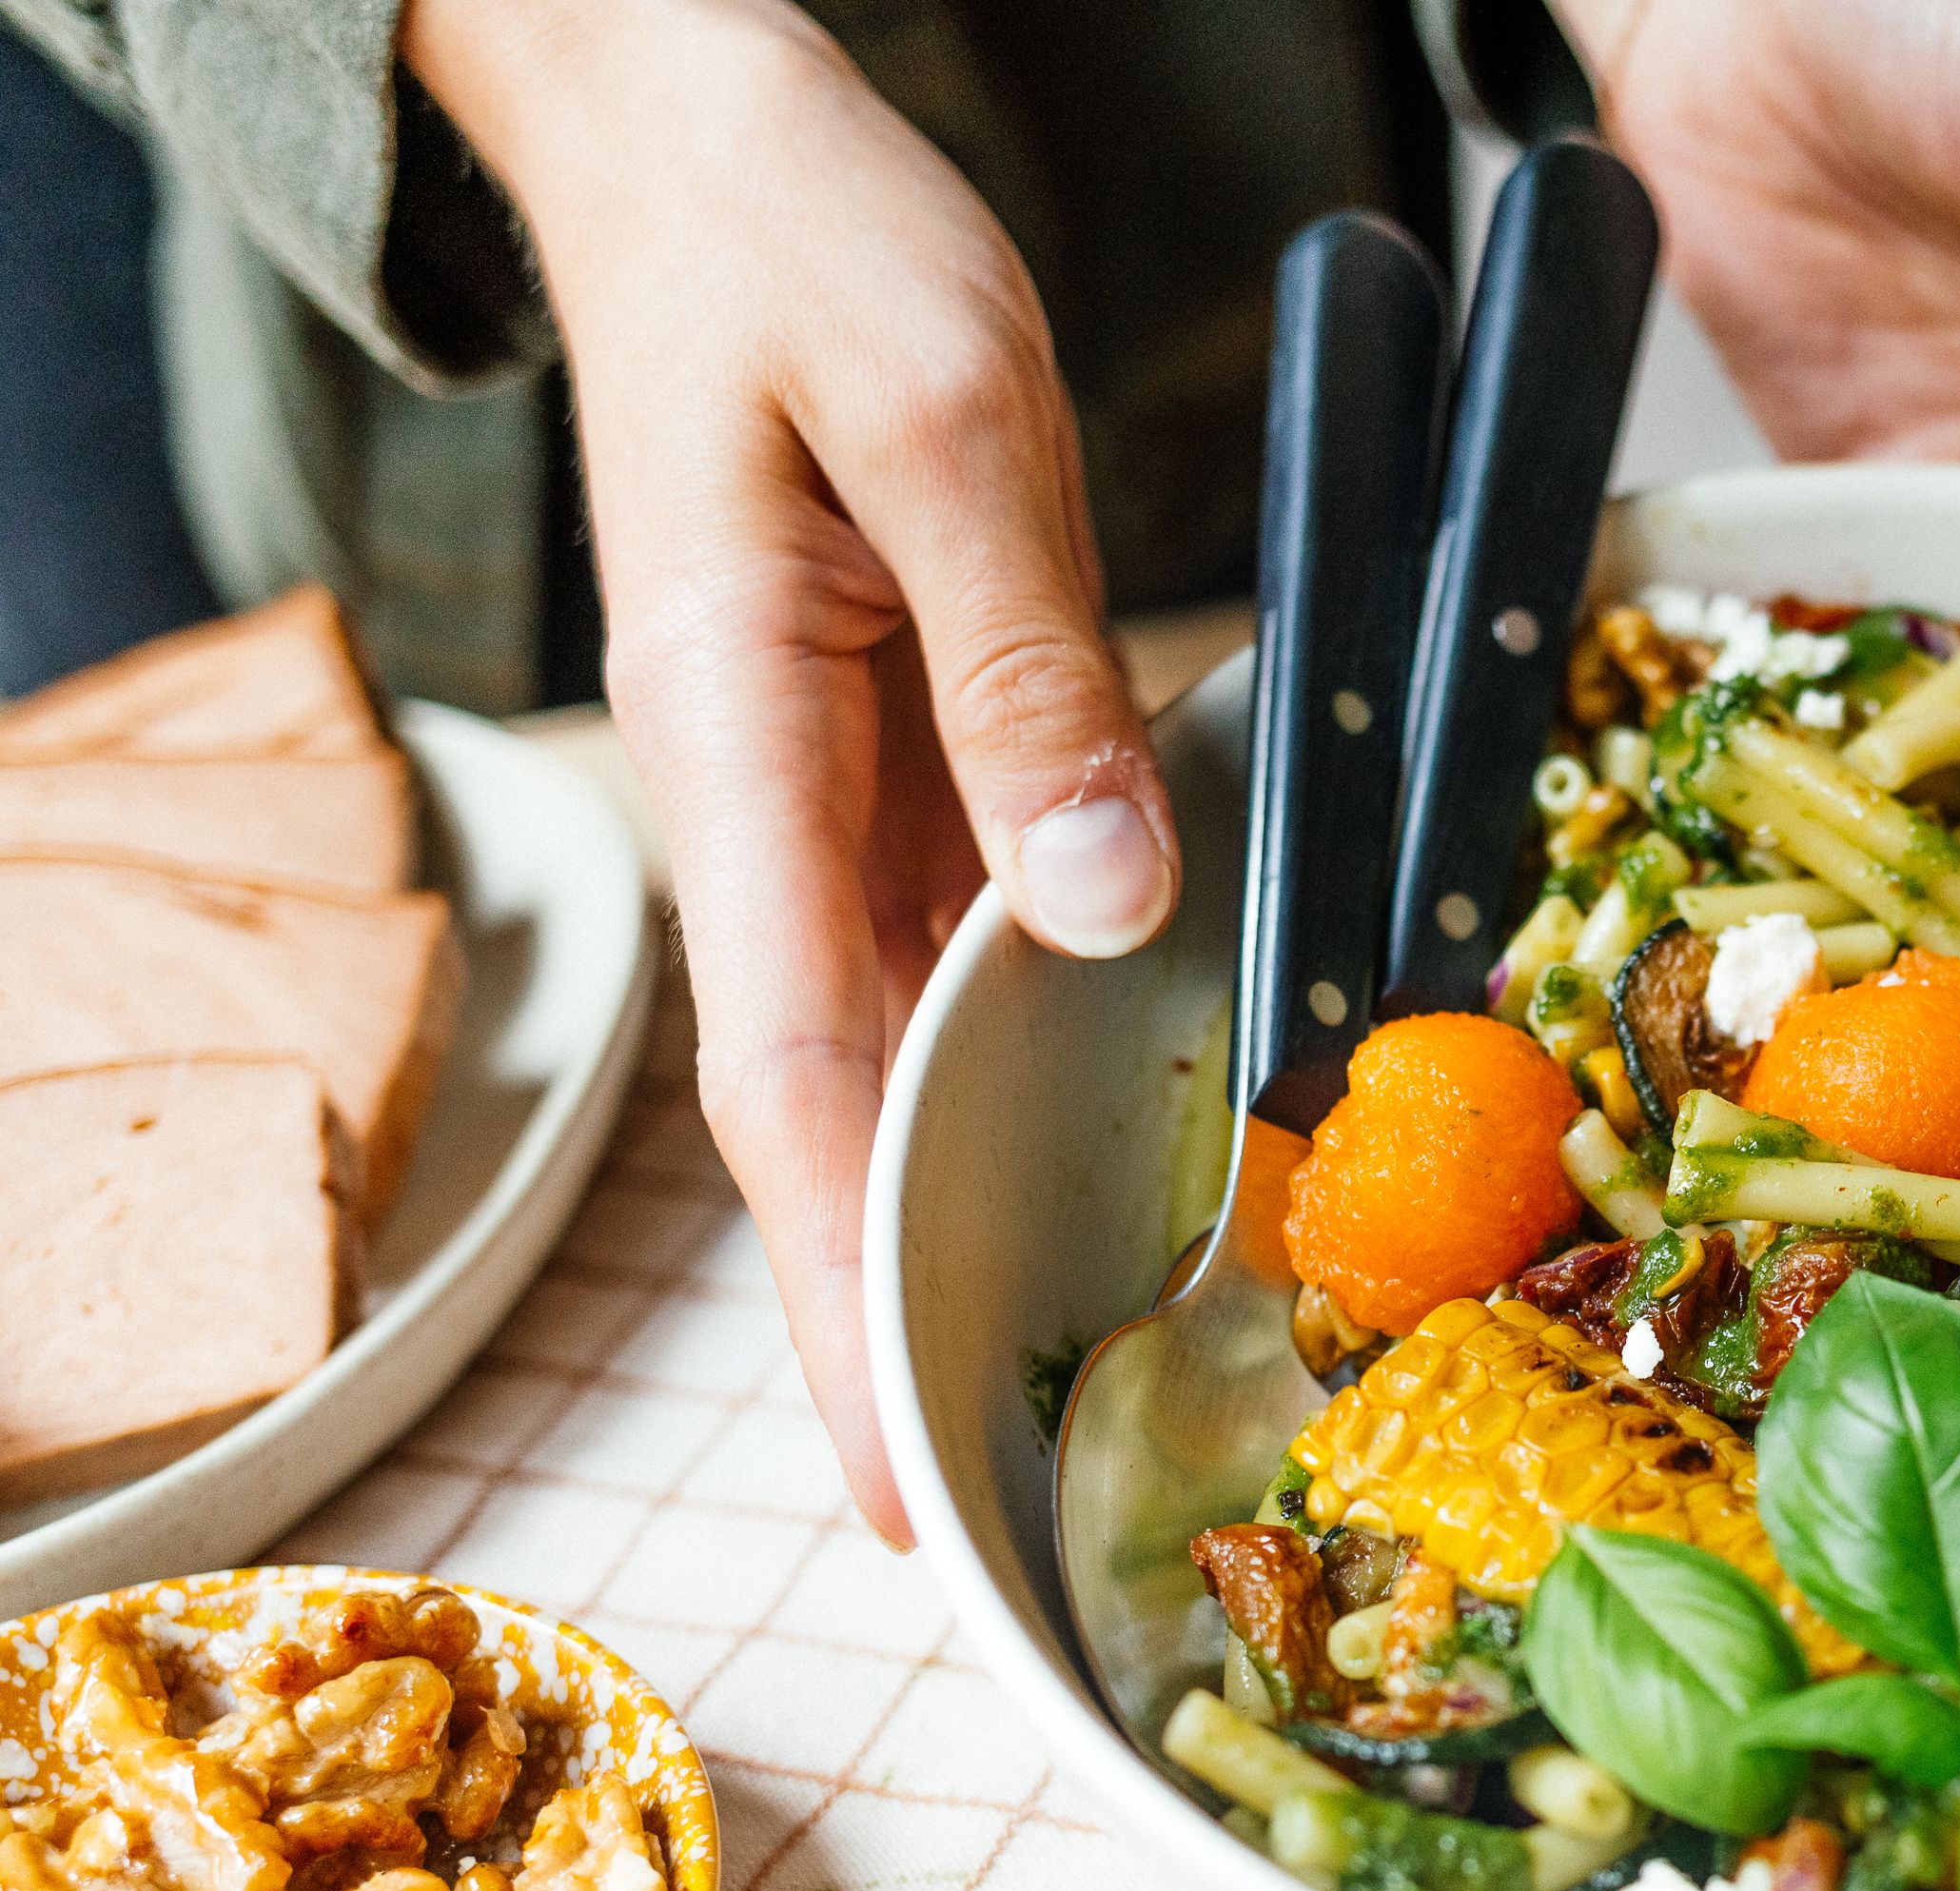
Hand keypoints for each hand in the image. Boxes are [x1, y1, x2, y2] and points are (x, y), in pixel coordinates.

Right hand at [405, 0, 1179, 1545]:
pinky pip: (940, 941)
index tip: (887, 1470)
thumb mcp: (947, 419)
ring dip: (949, 1214)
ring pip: (879, 1046)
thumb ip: (1024, 670)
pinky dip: (1005, 1065)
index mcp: (734, 739)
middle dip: (881, 1319)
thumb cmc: (796, 233)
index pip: (780, 1077)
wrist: (697, 126)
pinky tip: (1093, 1143)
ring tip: (1050, 1388)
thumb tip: (1102, 908)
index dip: (838, 1289)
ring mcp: (814, 782)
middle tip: (972, 1521)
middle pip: (816, 1113)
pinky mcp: (880, 747)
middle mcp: (758, 796)